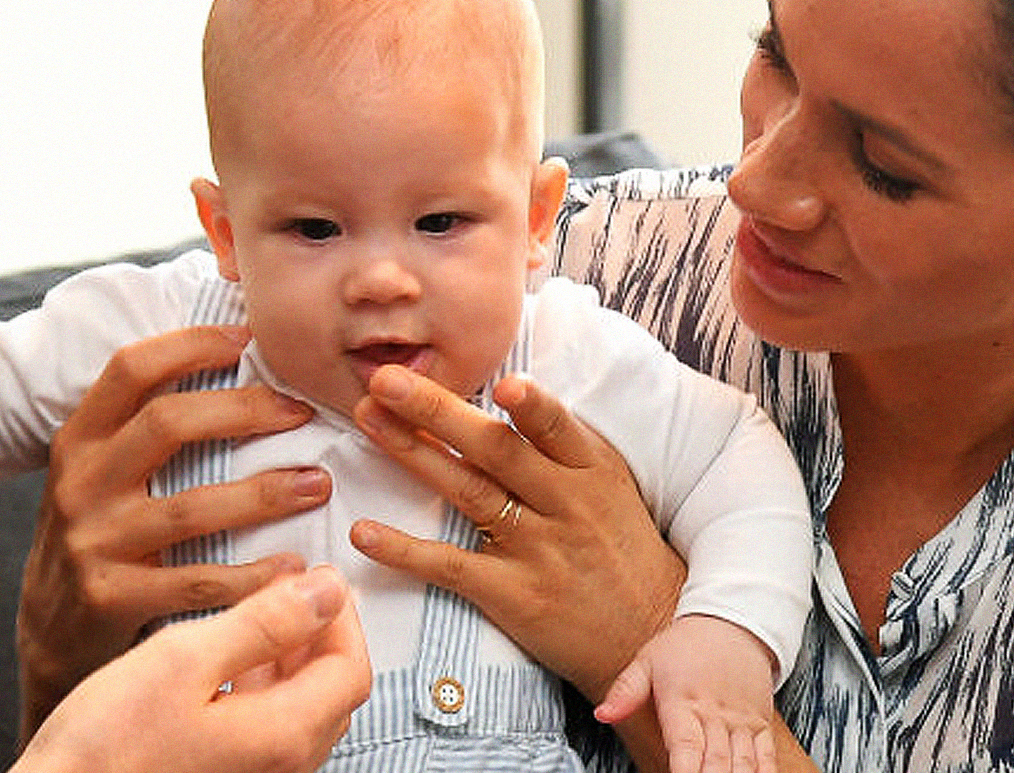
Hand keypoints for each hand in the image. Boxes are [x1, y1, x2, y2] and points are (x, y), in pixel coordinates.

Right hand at [14, 565, 369, 772]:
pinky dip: (262, 687)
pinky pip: (268, 729)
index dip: (340, 615)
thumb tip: (324, 591)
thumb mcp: (184, 660)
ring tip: (257, 616)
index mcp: (283, 736)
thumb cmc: (106, 745)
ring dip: (290, 659)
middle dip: (320, 634)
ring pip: (301, 710)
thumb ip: (263, 623)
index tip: (316, 577)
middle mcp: (281, 766)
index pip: (350, 668)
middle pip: (332, 692)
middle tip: (292, 589)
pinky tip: (224, 664)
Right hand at [16, 325, 334, 731]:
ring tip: (317, 484)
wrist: (48, 632)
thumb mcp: (98, 474)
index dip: (190, 344)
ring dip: (264, 493)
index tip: (248, 339)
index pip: (130, 369)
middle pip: (167, 424)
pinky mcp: (112, 599)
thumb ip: (143, 429)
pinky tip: (291, 567)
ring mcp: (94, 542)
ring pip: (190, 506)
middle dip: (245, 410)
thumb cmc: (96, 537)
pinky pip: (196, 583)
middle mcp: (81, 483)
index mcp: (79, 439)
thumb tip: (229, 360)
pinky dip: (251, 576)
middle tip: (302, 411)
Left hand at [348, 367, 683, 698]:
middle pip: (496, 450)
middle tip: (386, 379)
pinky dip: (404, 550)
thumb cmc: (621, 549)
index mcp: (592, 470)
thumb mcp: (611, 487)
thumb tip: (504, 388)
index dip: (532, 406)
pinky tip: (364, 532)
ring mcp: (539, 550)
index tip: (499, 380)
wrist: (650, 635)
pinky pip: (451, 567)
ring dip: (412, 453)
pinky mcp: (514, 595)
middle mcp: (567, 505)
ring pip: (468, 492)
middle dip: (437, 410)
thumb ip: (562, 445)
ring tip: (368, 420)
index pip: (557, 428)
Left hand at [598, 615, 779, 772]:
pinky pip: (766, 755)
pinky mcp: (759, 722)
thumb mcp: (647, 660)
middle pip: (716, 764)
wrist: (732, 622)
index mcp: (684, 703)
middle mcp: (715, 715)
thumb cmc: (686, 644)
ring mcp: (739, 721)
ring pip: (743, 763)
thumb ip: (625, 691)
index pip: (685, 748)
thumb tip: (602, 714)